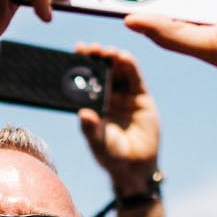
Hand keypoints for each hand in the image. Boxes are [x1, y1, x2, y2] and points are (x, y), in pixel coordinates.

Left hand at [73, 44, 160, 194]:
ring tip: (107, 51)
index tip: (75, 52)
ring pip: (118, 70)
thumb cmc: (111, 157)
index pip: (85, 79)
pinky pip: (135, 78)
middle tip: (89, 48)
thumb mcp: (99, 144)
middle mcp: (108, 96)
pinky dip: (130, 66)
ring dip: (112, 58)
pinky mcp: (141, 97)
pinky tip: (124, 58)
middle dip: (96, 57)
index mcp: (93, 103)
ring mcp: (125, 95)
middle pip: (101, 70)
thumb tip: (83, 114)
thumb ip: (91, 130)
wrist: (136, 168)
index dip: (80, 64)